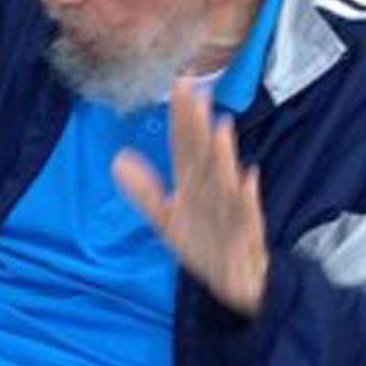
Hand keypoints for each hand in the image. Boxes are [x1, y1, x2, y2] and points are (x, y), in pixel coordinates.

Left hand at [111, 77, 269, 317]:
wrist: (236, 281)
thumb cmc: (205, 243)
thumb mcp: (166, 218)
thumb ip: (143, 190)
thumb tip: (117, 159)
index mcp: (193, 184)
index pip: (184, 145)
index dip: (179, 117)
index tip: (177, 84)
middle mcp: (212, 189)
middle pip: (202, 153)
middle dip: (198, 125)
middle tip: (196, 92)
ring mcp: (231, 209)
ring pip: (226, 178)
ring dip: (223, 155)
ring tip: (220, 128)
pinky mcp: (246, 232)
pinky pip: (247, 213)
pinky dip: (248, 197)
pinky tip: (249, 179)